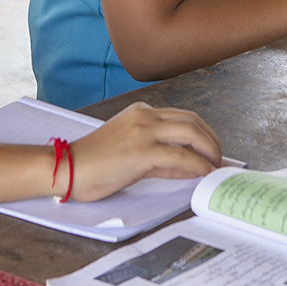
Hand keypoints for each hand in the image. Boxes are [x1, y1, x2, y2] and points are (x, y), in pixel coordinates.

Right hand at [67, 101, 223, 201]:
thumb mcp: (129, 149)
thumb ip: (159, 154)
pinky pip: (180, 156)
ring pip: (191, 134)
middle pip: (192, 122)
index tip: (212, 148)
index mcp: (141, 112)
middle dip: (212, 140)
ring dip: (210, 151)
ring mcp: (143, 132)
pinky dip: (197, 165)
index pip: (183, 117)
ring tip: (215, 167)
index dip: (203, 132)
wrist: (67, 168)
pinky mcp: (141, 152)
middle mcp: (144, 117)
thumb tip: (188, 165)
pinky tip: (203, 173)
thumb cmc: (93, 162)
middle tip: (219, 158)